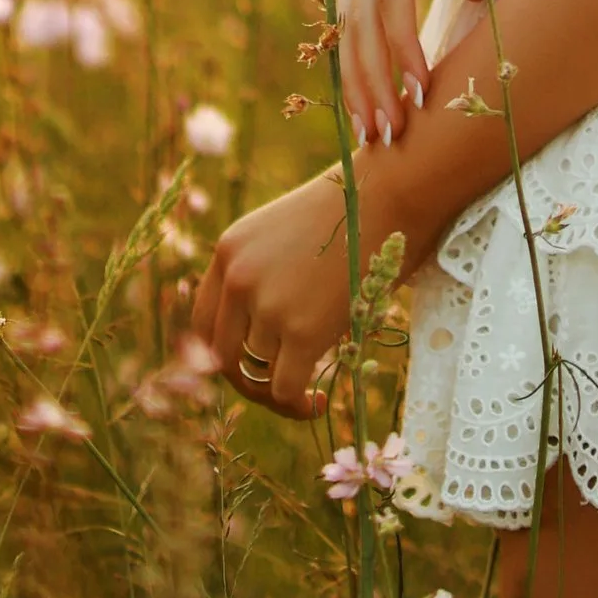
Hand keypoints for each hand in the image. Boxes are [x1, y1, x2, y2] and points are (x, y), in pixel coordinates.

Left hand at [191, 168, 358, 414]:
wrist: (393, 190)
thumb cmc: (355, 209)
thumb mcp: (288, 233)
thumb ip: (265, 276)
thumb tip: (264, 339)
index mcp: (230, 250)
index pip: (203, 322)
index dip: (224, 352)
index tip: (252, 366)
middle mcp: (239, 278)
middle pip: (222, 355)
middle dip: (248, 381)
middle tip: (279, 387)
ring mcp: (268, 304)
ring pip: (257, 374)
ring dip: (280, 390)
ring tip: (310, 389)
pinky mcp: (301, 330)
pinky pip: (285, 390)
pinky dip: (299, 406)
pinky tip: (320, 401)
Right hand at [338, 0, 439, 148]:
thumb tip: (473, 6)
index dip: (403, 48)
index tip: (420, 93)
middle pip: (361, 18)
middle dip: (373, 80)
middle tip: (389, 136)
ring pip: (348, 21)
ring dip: (357, 78)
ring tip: (370, 133)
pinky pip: (350, 13)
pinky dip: (355, 57)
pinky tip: (363, 96)